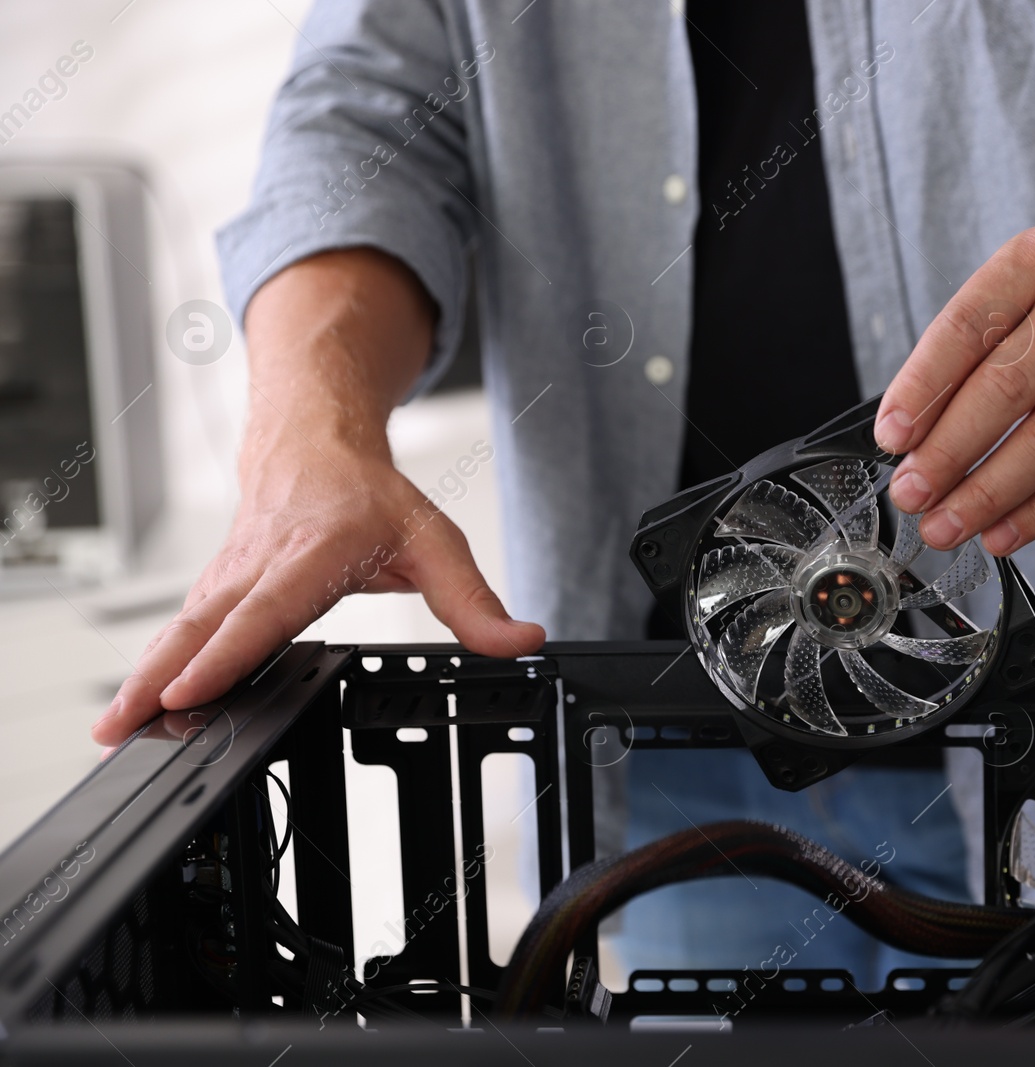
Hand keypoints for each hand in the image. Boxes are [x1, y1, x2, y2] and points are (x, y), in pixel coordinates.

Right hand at [91, 430, 544, 745]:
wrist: (313, 442)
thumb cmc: (370, 495)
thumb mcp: (437, 542)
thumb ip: (475, 602)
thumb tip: (522, 642)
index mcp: (311, 554)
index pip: (264, 612)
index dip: (226, 654)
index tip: (189, 691)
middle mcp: (259, 565)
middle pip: (202, 629)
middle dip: (160, 681)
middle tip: (122, 730)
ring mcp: (227, 576)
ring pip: (179, 631)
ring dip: (141, 681)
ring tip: (110, 733)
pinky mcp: (212, 587)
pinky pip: (178, 631)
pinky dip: (150, 668)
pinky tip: (131, 709)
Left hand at [875, 220, 1034, 555]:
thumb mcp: (1029, 288)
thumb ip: (974, 347)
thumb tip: (911, 435)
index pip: (968, 326)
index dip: (922, 388)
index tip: (891, 438)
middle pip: (1007, 388)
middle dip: (948, 453)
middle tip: (911, 493)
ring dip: (988, 494)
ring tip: (946, 524)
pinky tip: (1001, 532)